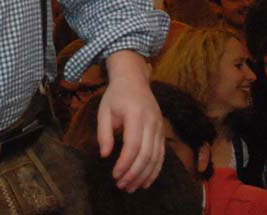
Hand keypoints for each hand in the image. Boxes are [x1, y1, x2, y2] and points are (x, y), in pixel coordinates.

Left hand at [97, 51, 163, 191]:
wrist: (134, 79)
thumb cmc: (116, 96)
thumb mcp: (104, 111)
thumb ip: (104, 133)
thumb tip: (105, 155)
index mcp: (136, 114)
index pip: (133, 145)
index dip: (125, 163)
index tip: (115, 175)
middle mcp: (151, 121)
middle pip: (147, 154)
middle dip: (134, 173)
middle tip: (122, 186)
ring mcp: (159, 126)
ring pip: (156, 157)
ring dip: (144, 175)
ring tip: (132, 187)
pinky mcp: (162, 131)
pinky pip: (161, 154)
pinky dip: (154, 170)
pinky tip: (145, 181)